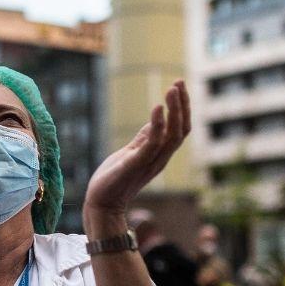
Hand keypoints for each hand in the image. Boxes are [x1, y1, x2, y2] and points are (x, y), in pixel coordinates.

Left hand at [84, 81, 190, 218]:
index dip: (182, 108)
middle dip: (182, 105)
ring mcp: (150, 162)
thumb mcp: (133, 152)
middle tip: (179, 82)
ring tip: (172, 89)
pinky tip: (158, 108)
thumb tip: (157, 118)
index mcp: (160, 155)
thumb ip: (146, 138)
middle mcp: (160, 158)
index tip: (179, 86)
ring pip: (173, 135)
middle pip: (182, 130)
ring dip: (175, 111)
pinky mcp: (135, 164)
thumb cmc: (116, 178)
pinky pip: (152, 144)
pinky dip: (158, 125)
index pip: (180, 129)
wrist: (102, 203)